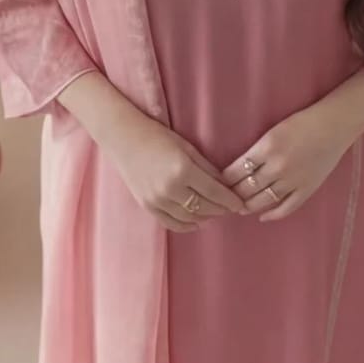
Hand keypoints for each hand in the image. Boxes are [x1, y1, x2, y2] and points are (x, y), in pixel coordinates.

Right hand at [105, 112, 247, 232]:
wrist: (123, 138)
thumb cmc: (157, 136)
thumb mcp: (187, 147)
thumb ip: (207, 168)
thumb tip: (226, 186)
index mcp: (183, 170)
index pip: (215, 192)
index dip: (230, 200)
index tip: (240, 203)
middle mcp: (170, 188)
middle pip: (205, 207)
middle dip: (221, 209)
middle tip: (230, 208)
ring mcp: (157, 200)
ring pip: (190, 218)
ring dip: (206, 217)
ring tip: (215, 213)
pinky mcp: (147, 206)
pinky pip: (172, 223)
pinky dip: (187, 225)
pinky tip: (198, 222)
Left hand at [221, 102, 356, 221]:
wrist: (334, 125)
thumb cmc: (303, 122)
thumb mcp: (273, 131)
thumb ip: (257, 150)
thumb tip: (239, 167)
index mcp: (266, 148)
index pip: (236, 172)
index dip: (223, 181)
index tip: (216, 184)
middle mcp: (277, 167)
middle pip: (246, 188)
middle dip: (231, 195)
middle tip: (222, 200)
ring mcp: (293, 181)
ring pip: (262, 201)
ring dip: (247, 206)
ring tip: (238, 208)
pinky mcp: (307, 189)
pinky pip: (286, 207)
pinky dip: (272, 215)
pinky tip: (262, 216)